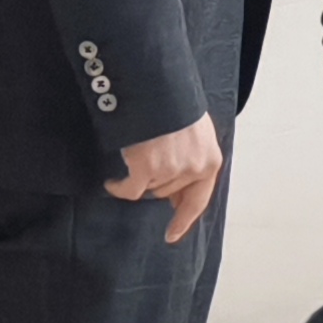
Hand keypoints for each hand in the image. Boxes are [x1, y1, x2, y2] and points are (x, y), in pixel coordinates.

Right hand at [105, 115, 226, 242]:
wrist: (158, 87)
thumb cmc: (175, 103)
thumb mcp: (195, 130)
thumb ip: (192, 157)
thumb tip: (176, 191)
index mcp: (210, 160)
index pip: (198, 199)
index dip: (184, 219)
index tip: (172, 234)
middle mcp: (193, 169)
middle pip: (166, 191)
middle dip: (156, 181)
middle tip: (147, 163)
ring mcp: (170, 171)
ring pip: (148, 189)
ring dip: (138, 176)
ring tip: (135, 154)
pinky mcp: (146, 170)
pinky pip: (130, 190)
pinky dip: (119, 187)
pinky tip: (113, 182)